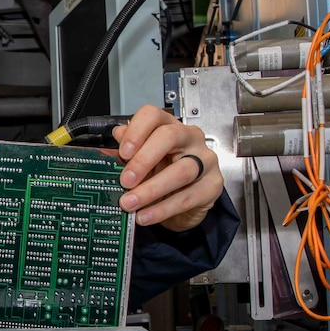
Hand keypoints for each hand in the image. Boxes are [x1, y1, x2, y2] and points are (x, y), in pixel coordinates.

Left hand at [112, 105, 222, 231]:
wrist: (185, 202)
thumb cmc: (163, 172)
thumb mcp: (142, 161)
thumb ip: (129, 150)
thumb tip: (117, 137)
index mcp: (169, 126)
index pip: (153, 115)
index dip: (136, 131)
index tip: (123, 152)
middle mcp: (190, 138)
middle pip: (168, 137)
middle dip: (143, 160)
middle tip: (125, 181)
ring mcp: (205, 160)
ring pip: (180, 171)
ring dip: (151, 190)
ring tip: (130, 203)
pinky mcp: (212, 186)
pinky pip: (187, 198)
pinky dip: (162, 209)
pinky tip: (145, 215)